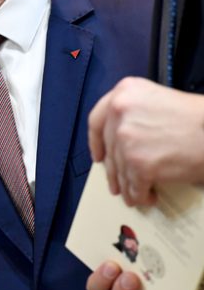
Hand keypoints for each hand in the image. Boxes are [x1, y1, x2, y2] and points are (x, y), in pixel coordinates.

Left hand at [88, 77, 203, 205]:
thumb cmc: (197, 119)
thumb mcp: (158, 101)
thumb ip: (134, 114)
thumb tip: (120, 140)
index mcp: (124, 92)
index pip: (97, 121)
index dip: (96, 142)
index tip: (98, 155)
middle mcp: (120, 112)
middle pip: (110, 149)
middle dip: (114, 170)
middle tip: (117, 182)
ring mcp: (127, 139)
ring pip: (120, 170)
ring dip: (127, 186)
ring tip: (134, 193)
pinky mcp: (139, 163)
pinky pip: (134, 186)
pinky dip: (140, 195)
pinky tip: (147, 197)